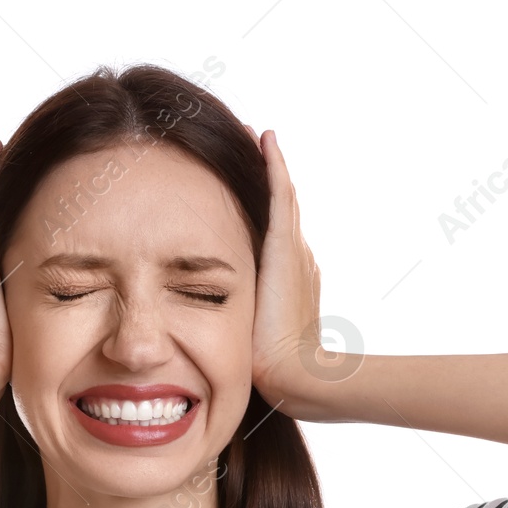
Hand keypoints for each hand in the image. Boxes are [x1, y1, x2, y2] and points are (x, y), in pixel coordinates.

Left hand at [248, 127, 321, 417]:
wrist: (294, 373)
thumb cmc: (269, 367)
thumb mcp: (249, 333)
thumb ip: (236, 315)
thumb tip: (210, 312)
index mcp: (289, 275)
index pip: (272, 231)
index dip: (260, 205)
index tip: (240, 185)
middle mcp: (297, 255)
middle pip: (279, 206)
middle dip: (263, 177)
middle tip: (245, 143)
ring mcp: (294, 248)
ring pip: (280, 194)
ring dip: (266, 164)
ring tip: (250, 134)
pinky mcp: (284, 245)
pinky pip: (278, 193)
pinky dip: (272, 164)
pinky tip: (262, 138)